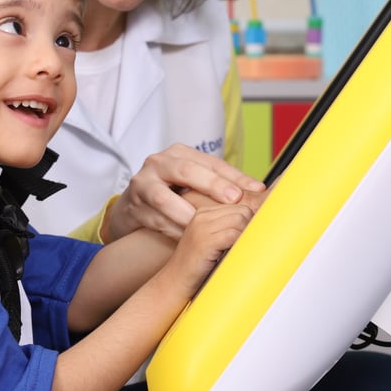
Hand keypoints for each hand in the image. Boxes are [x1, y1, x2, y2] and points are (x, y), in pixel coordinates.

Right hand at [102, 143, 265, 242]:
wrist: (132, 208)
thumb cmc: (172, 194)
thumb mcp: (193, 183)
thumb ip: (220, 184)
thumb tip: (259, 191)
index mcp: (179, 153)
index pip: (210, 162)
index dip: (234, 176)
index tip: (256, 189)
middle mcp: (158, 163)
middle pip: (185, 170)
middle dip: (211, 185)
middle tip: (234, 199)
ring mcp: (143, 184)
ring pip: (164, 198)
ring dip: (187, 213)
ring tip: (206, 223)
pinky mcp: (133, 206)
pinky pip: (156, 219)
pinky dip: (173, 230)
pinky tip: (188, 238)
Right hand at [163, 203, 253, 295]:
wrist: (174, 284)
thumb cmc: (198, 267)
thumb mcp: (213, 241)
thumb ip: (229, 229)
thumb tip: (262, 224)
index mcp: (204, 212)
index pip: (240, 205)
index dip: (251, 223)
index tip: (251, 238)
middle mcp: (201, 215)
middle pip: (243, 211)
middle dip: (251, 229)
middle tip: (246, 248)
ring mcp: (201, 227)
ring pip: (241, 220)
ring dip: (246, 238)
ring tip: (238, 253)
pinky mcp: (204, 241)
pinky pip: (234, 235)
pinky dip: (240, 246)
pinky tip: (234, 257)